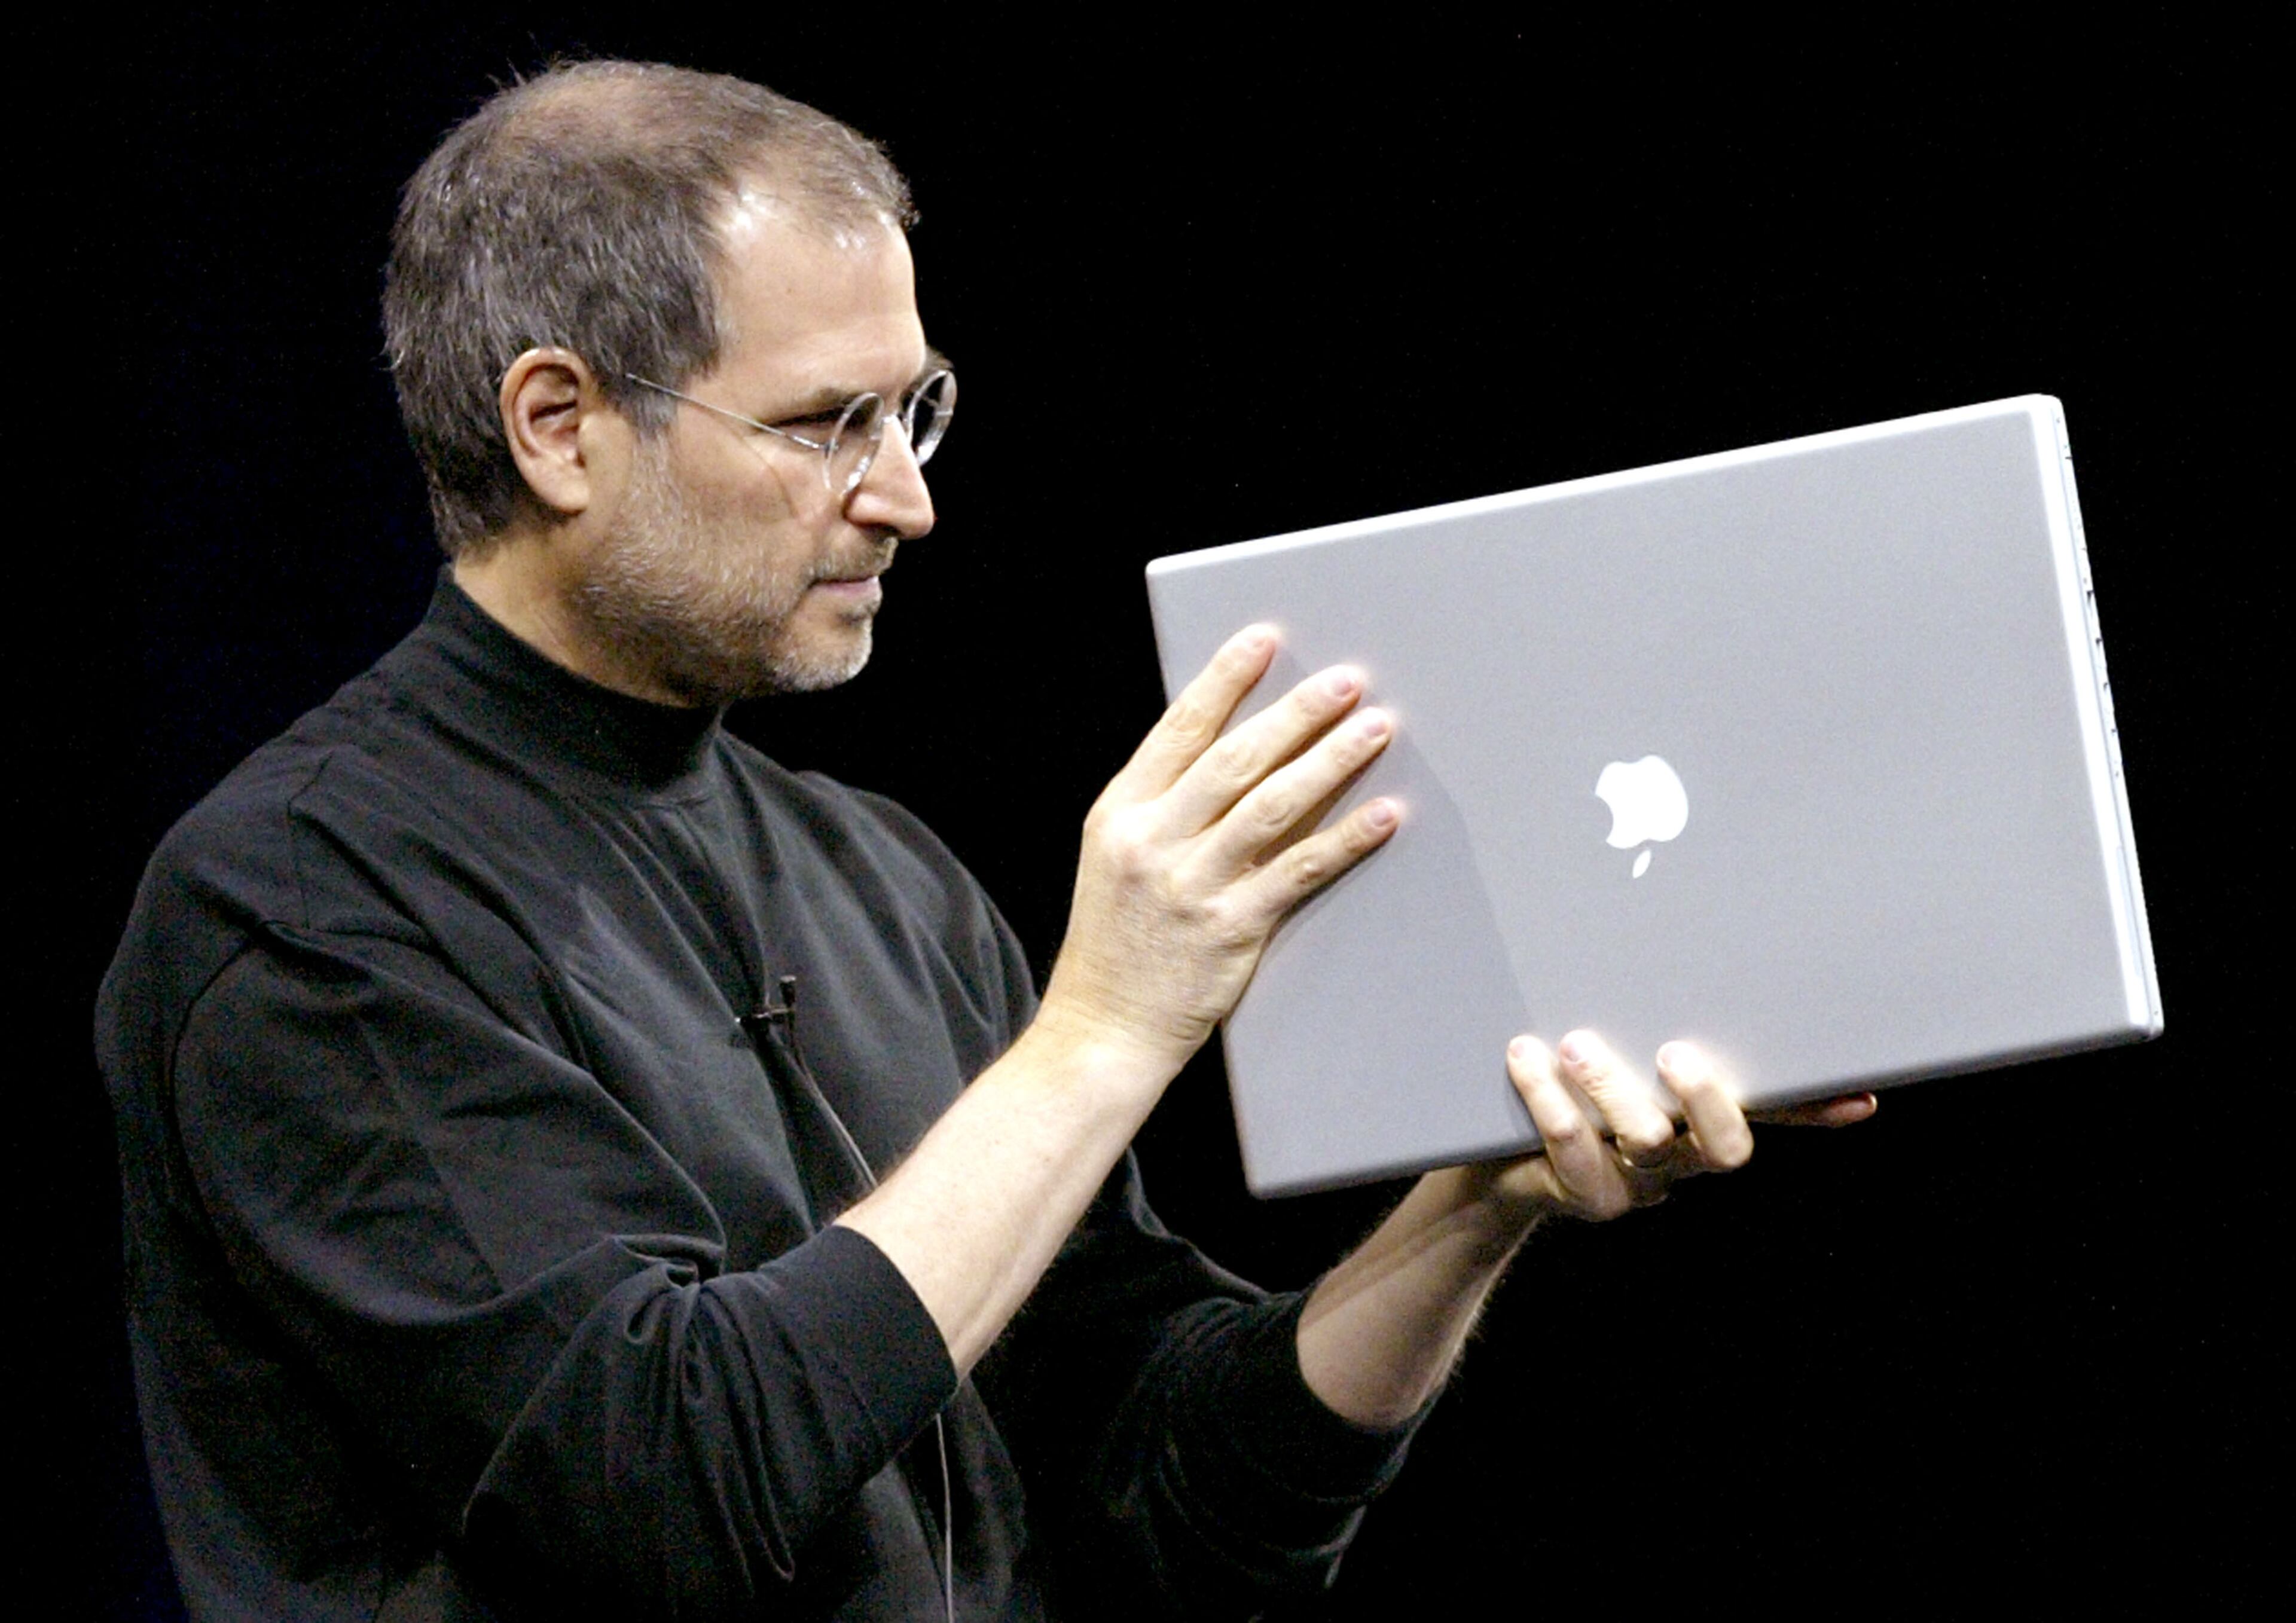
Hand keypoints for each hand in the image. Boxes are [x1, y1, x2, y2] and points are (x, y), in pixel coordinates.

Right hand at [1036, 625, 1400, 1073]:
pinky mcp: (1231, 929)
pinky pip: (1298, 871)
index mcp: (1120, 813)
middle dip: (1296, 712)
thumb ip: (1163, 806)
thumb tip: (1235, 750)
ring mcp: (1192, 885)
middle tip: (1347, 679)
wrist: (1102, 1031)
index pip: (1179, 730)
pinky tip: (1383, 815)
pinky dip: (1344, 839)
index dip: (1225, 679)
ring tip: (1376, 727)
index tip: (1265, 639)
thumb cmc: (1117, 942)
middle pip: (1234, 758)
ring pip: (1271, 805)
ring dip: (1330, 760)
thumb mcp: (1116, 858)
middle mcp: (1152, 841)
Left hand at [1480, 1030, 1875, 1221]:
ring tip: (1575, 1042)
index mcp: (1702, 1114)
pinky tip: (1525, 1056)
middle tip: (1674, 1053)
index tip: (1858, 1096)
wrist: (1492, 1151)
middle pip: (1726, 1148)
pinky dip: (1549, 1099)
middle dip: (1707, 1101)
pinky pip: (1575, 1153)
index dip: (1815, 1108)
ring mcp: (1637, 1182)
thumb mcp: (1606, 1036)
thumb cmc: (1561, 1076)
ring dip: (1613, 1088)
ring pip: (1647, 1144)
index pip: (1773, 1110)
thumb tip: (1683, 939)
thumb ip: (1640, 1007)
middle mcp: (1682, 1155)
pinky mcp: (1584, 1193)